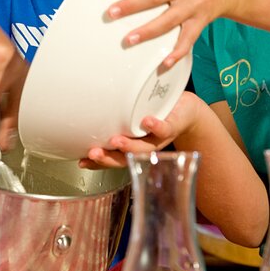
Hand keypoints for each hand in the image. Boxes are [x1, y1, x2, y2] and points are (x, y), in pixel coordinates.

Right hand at [79, 91, 203, 168]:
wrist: (186, 111)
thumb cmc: (156, 114)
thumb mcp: (133, 116)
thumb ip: (116, 117)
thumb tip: (89, 107)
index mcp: (132, 147)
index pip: (112, 158)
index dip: (97, 163)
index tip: (82, 161)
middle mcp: (144, 147)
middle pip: (125, 158)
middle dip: (108, 158)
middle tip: (94, 153)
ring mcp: (158, 139)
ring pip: (143, 148)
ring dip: (129, 146)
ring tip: (116, 141)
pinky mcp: (172, 126)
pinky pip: (164, 129)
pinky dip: (155, 127)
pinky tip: (146, 121)